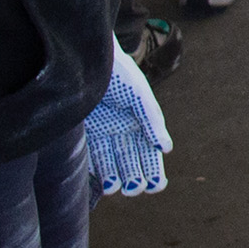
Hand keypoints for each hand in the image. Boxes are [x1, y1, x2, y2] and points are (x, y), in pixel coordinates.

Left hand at [85, 40, 173, 195]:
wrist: (86, 57)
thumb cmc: (117, 71)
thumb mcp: (138, 95)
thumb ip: (151, 120)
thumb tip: (166, 148)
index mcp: (139, 121)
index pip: (149, 152)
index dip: (154, 169)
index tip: (156, 186)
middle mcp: (121, 129)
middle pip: (130, 160)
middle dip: (134, 177)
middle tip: (133, 190)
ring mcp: (101, 131)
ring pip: (110, 162)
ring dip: (114, 177)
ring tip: (115, 188)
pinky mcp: (82, 132)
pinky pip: (89, 155)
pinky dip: (94, 170)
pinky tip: (98, 182)